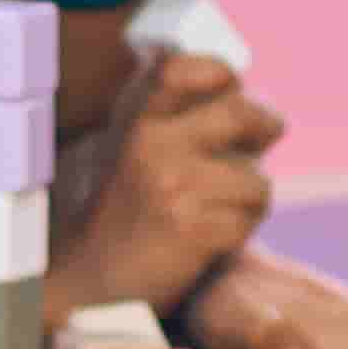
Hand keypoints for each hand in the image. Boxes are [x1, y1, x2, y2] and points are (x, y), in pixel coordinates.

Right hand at [65, 46, 283, 311]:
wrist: (84, 281)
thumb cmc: (112, 211)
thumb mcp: (123, 145)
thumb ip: (166, 112)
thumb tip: (233, 82)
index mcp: (135, 117)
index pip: (190, 67)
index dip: (222, 75)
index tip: (228, 91)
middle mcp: (152, 143)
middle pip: (244, 113)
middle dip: (263, 130)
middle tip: (255, 145)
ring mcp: (173, 185)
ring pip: (257, 179)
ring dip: (248, 199)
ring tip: (216, 209)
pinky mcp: (193, 229)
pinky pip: (249, 220)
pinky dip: (239, 232)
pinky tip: (209, 239)